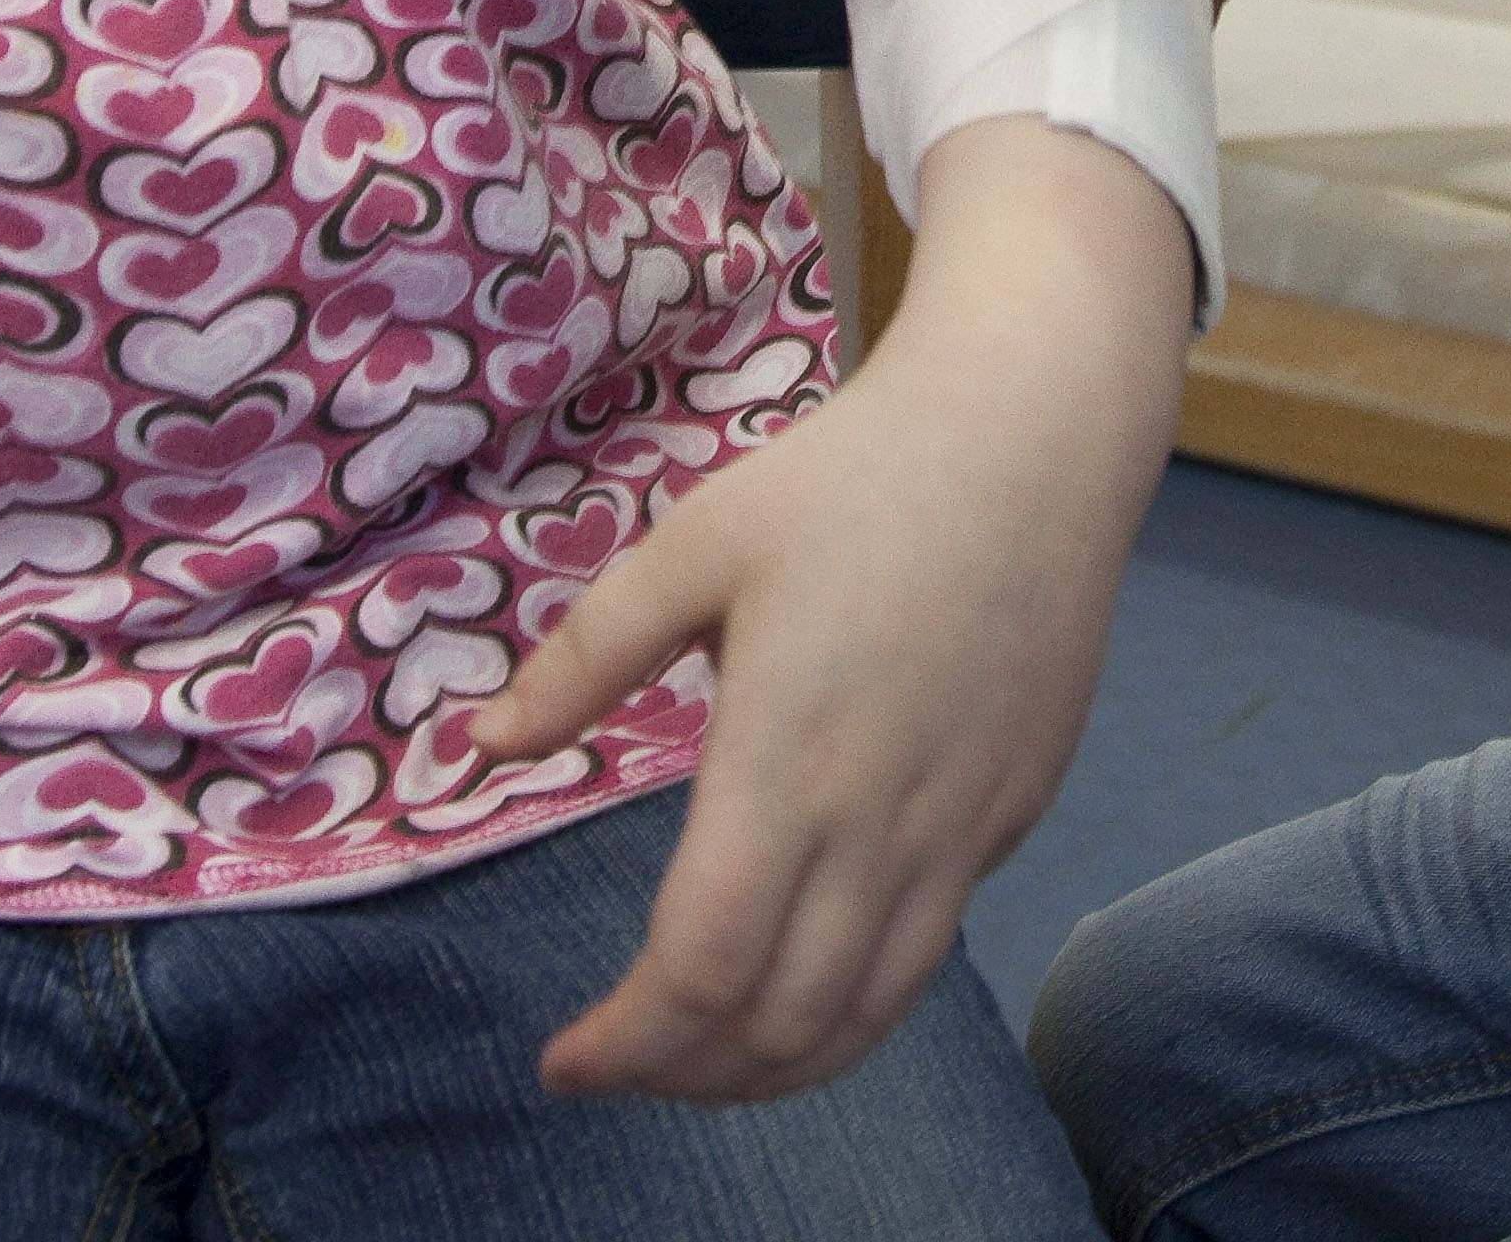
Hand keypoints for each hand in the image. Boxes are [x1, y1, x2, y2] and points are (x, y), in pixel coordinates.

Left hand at [469, 119, 1185, 1101]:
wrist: (1033, 434)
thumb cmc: (849, 478)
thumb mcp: (693, 544)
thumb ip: (584, 659)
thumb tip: (478, 749)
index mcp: (785, 763)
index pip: (703, 970)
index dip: (628, 1045)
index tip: (563, 1063)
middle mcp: (882, 824)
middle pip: (783, 1025)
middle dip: (687, 1076)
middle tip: (621, 1064)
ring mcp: (962, 829)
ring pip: (869, 1013)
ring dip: (775, 1068)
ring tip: (701, 1057)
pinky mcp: (1012, 812)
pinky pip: (927, 951)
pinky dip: (853, 1002)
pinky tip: (801, 970)